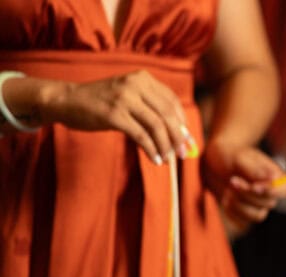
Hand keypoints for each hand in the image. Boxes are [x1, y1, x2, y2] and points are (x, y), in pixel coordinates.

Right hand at [39, 70, 195, 163]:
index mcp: (143, 78)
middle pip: (168, 115)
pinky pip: (141, 136)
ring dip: (165, 146)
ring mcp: (124, 98)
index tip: (188, 142)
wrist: (66, 100)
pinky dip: (151, 150)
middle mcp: (135, 85)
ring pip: (157, 126)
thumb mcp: (129, 96)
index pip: (172, 102)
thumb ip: (151, 109)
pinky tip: (155, 159)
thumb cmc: (101, 102)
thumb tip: (178, 135)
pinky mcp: (114, 114)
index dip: (183, 124)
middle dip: (178, 138)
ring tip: (167, 159)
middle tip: (181, 155)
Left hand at [202, 140, 285, 225]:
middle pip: (269, 203)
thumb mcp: (240, 156)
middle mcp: (271, 193)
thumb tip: (268, 178)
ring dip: (239, 204)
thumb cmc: (232, 155)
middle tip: (232, 180)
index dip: (273, 192)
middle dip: (247, 194)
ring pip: (257, 216)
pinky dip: (231, 211)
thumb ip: (253, 168)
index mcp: (276, 177)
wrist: (217, 161)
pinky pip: (243, 222)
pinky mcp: (246, 214)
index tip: (254, 186)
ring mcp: (259, 205)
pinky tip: (225, 197)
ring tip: (228, 189)